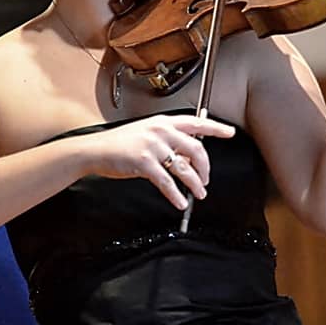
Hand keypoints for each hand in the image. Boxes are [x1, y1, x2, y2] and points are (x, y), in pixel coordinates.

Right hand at [84, 114, 234, 209]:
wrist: (96, 150)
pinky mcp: (144, 163)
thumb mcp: (147, 134)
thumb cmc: (120, 143)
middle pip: (196, 148)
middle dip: (205, 167)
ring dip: (194, 184)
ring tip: (198, 193)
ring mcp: (153, 146)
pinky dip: (176, 195)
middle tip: (206, 179)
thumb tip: (188, 157)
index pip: (196, 122)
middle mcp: (161, 131)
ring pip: (184, 168)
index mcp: (163, 122)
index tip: (229, 132)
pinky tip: (179, 202)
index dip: (215, 127)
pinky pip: (167, 182)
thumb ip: (168, 141)